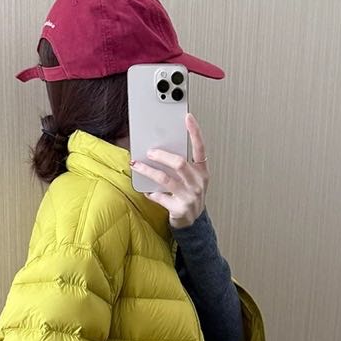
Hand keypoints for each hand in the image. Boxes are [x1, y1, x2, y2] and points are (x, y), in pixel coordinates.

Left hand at [129, 112, 209, 228]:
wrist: (192, 222)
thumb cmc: (189, 197)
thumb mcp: (191, 180)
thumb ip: (181, 166)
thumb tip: (159, 150)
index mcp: (202, 172)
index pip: (200, 148)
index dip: (195, 132)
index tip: (188, 117)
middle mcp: (198, 183)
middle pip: (180, 163)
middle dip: (162, 155)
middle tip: (150, 152)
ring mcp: (189, 197)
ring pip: (165, 179)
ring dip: (148, 170)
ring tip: (137, 165)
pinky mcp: (179, 208)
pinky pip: (160, 196)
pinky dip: (150, 192)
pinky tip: (144, 189)